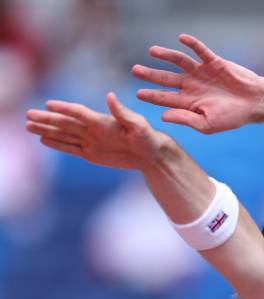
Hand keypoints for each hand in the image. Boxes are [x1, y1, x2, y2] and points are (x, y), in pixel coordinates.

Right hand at [26, 93, 171, 169]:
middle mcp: (93, 129)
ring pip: (64, 135)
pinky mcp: (92, 154)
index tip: (49, 104)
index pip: (78, 112)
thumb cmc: (148, 137)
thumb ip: (122, 112)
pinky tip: (43, 139)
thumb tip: (110, 95)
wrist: (152, 155)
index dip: (64, 108)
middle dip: (47, 119)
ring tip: (28, 125)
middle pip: (65, 123)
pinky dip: (57, 144)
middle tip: (28, 114)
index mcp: (102, 121)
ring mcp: (91, 141)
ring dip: (47, 130)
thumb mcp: (138, 125)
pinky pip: (70, 149)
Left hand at [132, 34, 263, 133]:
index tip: (138, 93)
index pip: (165, 98)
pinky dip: (192, 44)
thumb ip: (185, 119)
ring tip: (152, 51)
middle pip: (166, 78)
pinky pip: (200, 50)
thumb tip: (163, 116)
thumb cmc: (232, 117)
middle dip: (151, 74)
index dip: (152, 95)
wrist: (254, 103)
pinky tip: (181, 38)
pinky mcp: (213, 62)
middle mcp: (192, 85)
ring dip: (166, 55)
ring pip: (179, 61)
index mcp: (189, 102)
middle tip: (135, 70)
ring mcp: (202, 73)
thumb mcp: (207, 124)